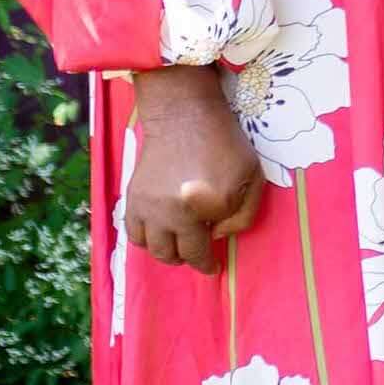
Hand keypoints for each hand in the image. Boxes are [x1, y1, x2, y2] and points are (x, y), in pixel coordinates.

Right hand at [122, 69, 267, 273]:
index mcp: (199, 210)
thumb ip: (242, 216)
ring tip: (177, 246)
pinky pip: (131, 231)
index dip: (207, 265)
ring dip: (164, 252)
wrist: (184, 117)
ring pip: (148, 247)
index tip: (213, 268)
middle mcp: (167, 213)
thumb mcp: (252, 179)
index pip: (199, 252)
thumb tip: (216, 236)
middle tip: (196, 256)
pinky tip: (158, 233)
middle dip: (185, 260)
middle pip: (170, 254)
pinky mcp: (132, 196)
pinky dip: (144, 238)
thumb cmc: (225, 146)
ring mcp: (145, 205)